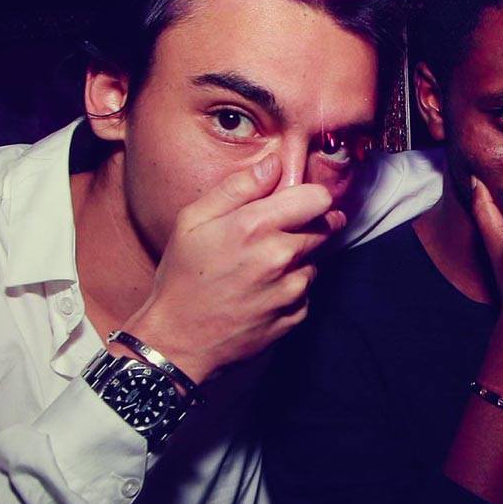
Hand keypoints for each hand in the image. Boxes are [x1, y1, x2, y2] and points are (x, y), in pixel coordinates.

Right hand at [122, 153, 343, 380]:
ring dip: (298, 260)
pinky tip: (262, 292)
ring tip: (261, 268)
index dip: (312, 197)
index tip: (300, 203)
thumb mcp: (193, 220)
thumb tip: (273, 163)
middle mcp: (281, 257)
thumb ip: (238, 187)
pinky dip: (291, 289)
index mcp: (256, 227)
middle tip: (277, 235)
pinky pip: (306, 292)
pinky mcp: (295, 317)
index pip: (318, 198)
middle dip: (307, 226)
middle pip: (323, 229)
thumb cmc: (182, 277)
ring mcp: (291, 291)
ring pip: (315, 261)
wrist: (179, 340)